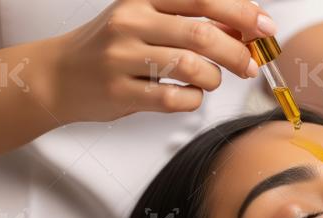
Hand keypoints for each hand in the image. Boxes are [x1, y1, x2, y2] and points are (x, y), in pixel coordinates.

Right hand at [39, 0, 276, 122]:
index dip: (241, 12)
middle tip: (250, 66)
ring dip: (214, 79)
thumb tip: (244, 26)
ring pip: (191, 68)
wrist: (56, 76)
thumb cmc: (110, 48)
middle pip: (201, 35)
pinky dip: (193, 100)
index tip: (266, 27)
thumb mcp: (145, 21)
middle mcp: (130, 23)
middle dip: (237, 53)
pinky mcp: (119, 92)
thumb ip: (190, 22)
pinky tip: (189, 96)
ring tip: (210, 81)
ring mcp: (121, 58)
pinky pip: (174, 99)